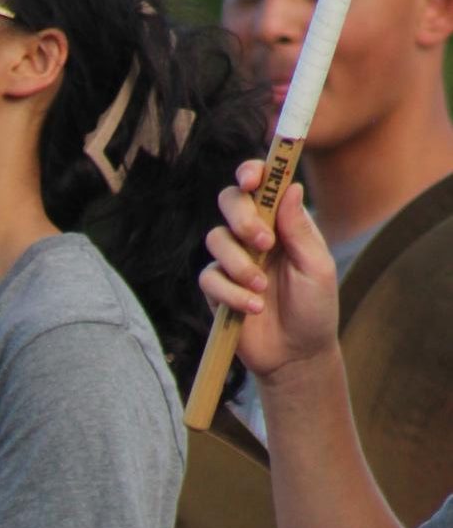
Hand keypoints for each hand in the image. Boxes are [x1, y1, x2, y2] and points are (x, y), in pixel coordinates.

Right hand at [198, 159, 339, 379]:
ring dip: (239, 262)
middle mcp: (253, 235)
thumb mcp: (317, 267)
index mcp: (282, 222)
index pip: (261, 185)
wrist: (298, 355)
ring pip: (216, 239)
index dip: (252, 172)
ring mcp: (232, 261)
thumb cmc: (315, 308)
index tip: (252, 179)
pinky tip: (253, 308)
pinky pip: (210, 278)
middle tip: (263, 242)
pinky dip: (231, 292)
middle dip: (242, 217)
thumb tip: (291, 187)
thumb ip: (300, 230)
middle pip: (229, 200)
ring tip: (262, 287)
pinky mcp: (217, 290)